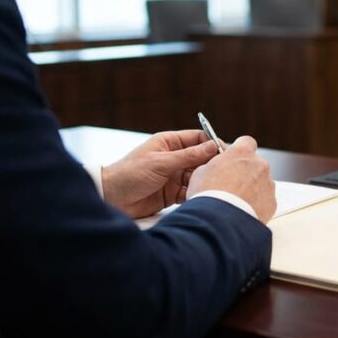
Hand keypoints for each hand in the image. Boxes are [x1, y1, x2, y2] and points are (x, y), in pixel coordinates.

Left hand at [101, 130, 217, 218]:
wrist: (111, 199)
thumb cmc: (130, 174)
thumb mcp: (161, 162)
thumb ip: (188, 156)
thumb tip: (213, 146)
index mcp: (169, 143)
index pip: (198, 139)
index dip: (212, 144)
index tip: (225, 152)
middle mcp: (174, 158)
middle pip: (201, 158)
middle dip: (212, 165)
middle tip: (226, 172)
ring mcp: (174, 176)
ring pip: (198, 176)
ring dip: (205, 181)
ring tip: (216, 186)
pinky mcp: (172, 193)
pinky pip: (190, 191)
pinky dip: (197, 194)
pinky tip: (204, 196)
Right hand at [187, 136, 276, 222]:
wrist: (221, 220)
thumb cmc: (209, 195)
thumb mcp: (201, 172)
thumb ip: (213, 164)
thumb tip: (214, 167)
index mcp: (242, 153)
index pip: (246, 141)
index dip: (239, 150)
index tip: (232, 158)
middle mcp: (259, 165)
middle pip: (254, 164)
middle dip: (245, 172)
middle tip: (230, 184)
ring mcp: (268, 184)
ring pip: (261, 183)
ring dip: (251, 189)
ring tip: (234, 201)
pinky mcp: (272, 202)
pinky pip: (265, 200)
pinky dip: (256, 204)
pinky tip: (242, 210)